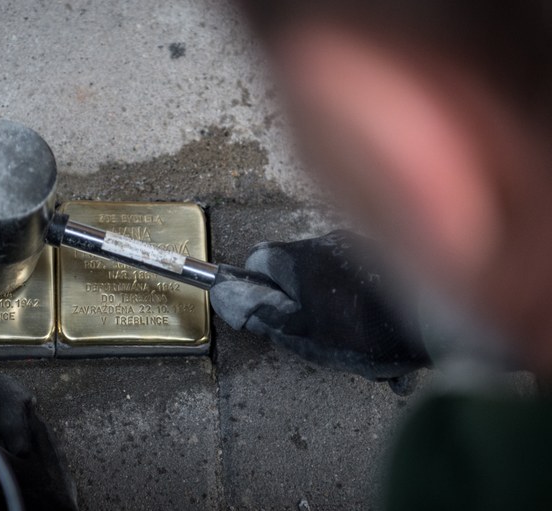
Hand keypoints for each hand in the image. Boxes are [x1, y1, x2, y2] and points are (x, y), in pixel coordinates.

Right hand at [211, 231, 428, 393]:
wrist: (441, 323)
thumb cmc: (366, 332)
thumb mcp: (302, 333)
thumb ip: (260, 312)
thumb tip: (225, 294)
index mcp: (300, 258)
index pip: (257, 261)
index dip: (257, 291)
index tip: (270, 315)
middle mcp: (327, 242)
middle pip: (293, 270)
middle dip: (299, 303)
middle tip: (316, 336)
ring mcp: (360, 248)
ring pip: (328, 278)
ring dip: (332, 307)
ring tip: (355, 344)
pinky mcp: (388, 259)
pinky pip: (358, 282)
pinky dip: (360, 305)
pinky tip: (378, 335)